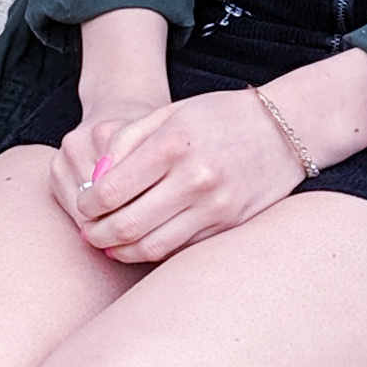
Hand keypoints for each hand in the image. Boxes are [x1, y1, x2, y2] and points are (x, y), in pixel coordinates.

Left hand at [61, 85, 306, 266]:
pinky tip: (140, 244)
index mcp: (174, 145)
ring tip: (108, 244)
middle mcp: (195, 179)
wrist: (283, 131)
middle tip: (88, 233)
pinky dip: (153, 252)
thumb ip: (126, 141)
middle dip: (98, 235)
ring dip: (121, 251)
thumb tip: (94, 180)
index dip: (88, 205)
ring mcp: (215, 208)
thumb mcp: (168, 113)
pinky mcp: (228, 227)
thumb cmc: (218, 117)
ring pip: (152, 247)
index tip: (83, 206)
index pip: (112, 190)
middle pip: (127, 225)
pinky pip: (179, 250)